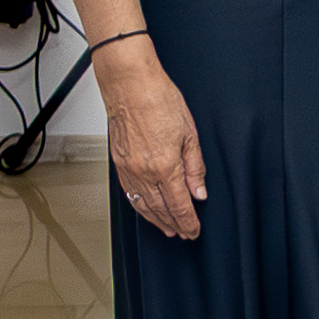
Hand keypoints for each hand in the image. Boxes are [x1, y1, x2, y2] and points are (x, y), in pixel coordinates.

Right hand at [99, 48, 207, 237]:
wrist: (130, 84)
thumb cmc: (159, 99)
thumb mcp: (189, 133)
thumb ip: (195, 167)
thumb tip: (200, 191)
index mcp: (165, 166)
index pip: (180, 205)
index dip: (188, 222)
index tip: (194, 230)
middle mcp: (144, 172)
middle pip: (161, 209)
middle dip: (174, 224)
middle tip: (183, 233)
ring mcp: (129, 169)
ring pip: (143, 205)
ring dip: (156, 220)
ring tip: (167, 228)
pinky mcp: (118, 163)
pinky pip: (129, 193)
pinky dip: (139, 206)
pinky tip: (146, 209)